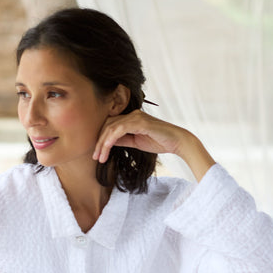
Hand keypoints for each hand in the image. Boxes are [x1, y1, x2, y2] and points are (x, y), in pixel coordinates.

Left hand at [93, 110, 214, 181]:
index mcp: (131, 119)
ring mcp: (136, 117)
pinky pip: (120, 128)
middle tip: (95, 157)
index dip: (101, 139)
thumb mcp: (136, 142)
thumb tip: (108, 143)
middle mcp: (132, 115)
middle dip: (99, 142)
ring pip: (111, 127)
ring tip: (100, 157)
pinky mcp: (141, 122)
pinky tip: (107, 148)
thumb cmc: (159, 141)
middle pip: (107, 126)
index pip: (110, 126)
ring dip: (103, 143)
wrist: (177, 141)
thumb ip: (123, 140)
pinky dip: (111, 138)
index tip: (97, 154)